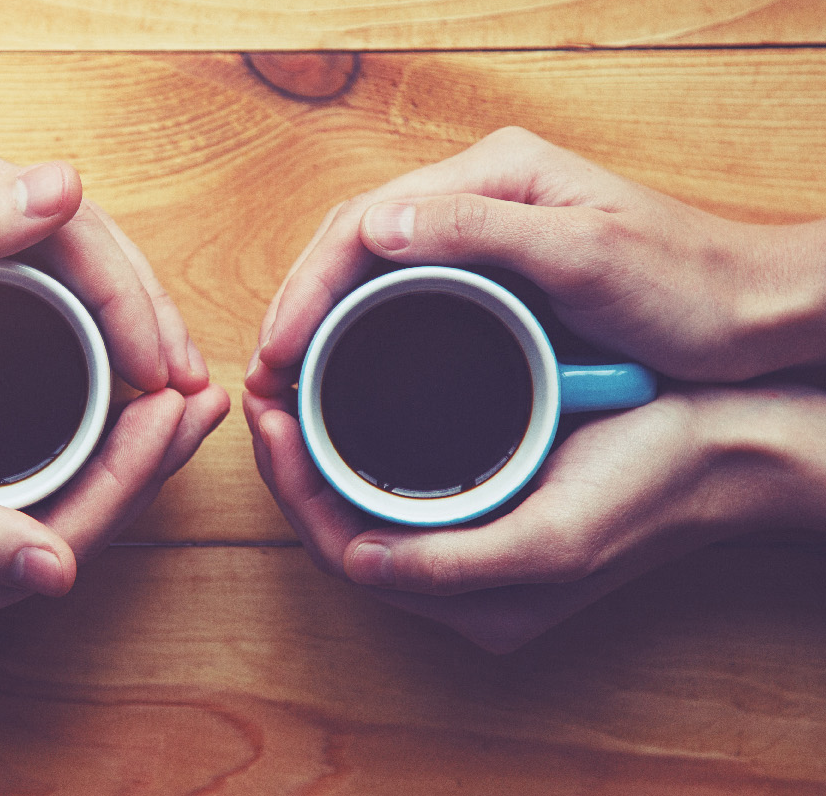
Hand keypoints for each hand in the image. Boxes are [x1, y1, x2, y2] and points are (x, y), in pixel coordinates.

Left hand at [0, 119, 207, 393]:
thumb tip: (65, 185)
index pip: (71, 224)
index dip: (131, 297)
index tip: (167, 371)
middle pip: (79, 242)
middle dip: (143, 313)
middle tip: (184, 389)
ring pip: (58, 268)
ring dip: (116, 325)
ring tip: (156, 390)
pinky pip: (21, 291)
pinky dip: (68, 333)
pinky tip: (85, 375)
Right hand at [0, 376, 228, 644]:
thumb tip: (56, 571)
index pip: (73, 533)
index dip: (136, 473)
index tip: (179, 403)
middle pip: (80, 517)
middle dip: (145, 458)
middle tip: (198, 390)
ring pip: (58, 492)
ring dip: (117, 442)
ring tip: (165, 388)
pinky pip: (21, 471)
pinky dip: (68, 430)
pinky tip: (87, 389)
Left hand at [244, 385, 825, 652]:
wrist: (722, 450)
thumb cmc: (649, 491)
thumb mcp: (553, 539)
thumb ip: (453, 565)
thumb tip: (355, 562)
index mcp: (467, 601)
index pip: (341, 549)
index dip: (292, 486)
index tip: (268, 414)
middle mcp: (455, 577)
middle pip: (338, 522)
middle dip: (290, 460)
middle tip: (262, 388)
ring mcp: (464, 536)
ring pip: (358, 497)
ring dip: (314, 445)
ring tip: (286, 384)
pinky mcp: (478, 496)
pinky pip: (391, 475)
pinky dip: (353, 436)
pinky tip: (336, 391)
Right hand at [247, 127, 825, 391]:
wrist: (759, 312)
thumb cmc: (691, 283)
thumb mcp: (587, 254)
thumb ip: (481, 230)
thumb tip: (376, 226)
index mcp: (491, 176)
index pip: (364, 219)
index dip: (308, 285)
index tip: (279, 349)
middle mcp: (477, 195)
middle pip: (354, 242)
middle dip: (300, 304)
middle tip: (268, 373)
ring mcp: (484, 234)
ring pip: (370, 270)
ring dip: (321, 319)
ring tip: (289, 377)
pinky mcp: (495, 274)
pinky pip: (403, 294)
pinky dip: (361, 329)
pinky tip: (346, 367)